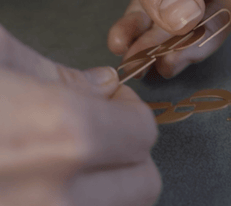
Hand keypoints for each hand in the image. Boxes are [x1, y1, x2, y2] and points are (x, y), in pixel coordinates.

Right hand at [0, 25, 160, 205]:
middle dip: (129, 153)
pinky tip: (48, 183)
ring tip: (71, 160)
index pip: (144, 132)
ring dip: (108, 186)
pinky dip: (84, 201)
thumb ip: (60, 74)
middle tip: (96, 133)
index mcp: (61, 134)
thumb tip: (103, 85)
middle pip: (143, 185)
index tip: (110, 100)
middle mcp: (57, 198)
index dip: (131, 110)